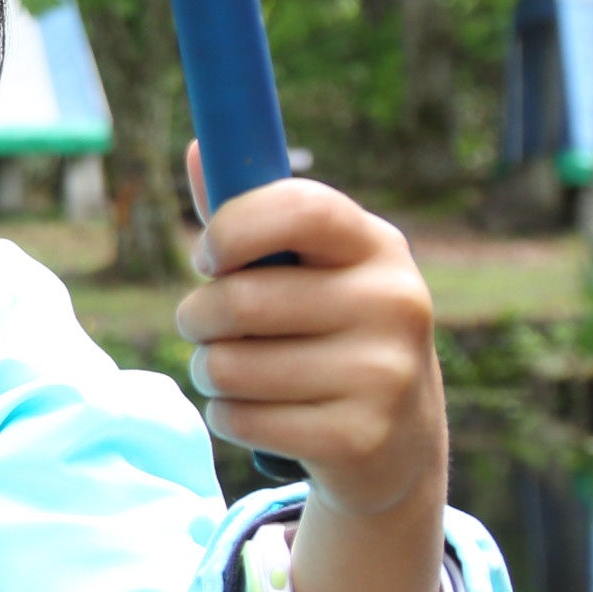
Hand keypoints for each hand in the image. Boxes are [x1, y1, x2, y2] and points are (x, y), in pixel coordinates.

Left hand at [175, 146, 450, 591]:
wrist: (396, 443)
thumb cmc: (328, 331)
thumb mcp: (307, 268)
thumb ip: (250, 216)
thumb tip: (201, 149)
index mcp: (377, 245)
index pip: (300, 208)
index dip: (232, 226)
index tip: (207, 257)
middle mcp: (394, 303)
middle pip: (239, 300)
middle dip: (196, 317)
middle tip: (205, 327)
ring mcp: (384, 375)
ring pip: (228, 366)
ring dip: (208, 371)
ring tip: (237, 372)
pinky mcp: (359, 439)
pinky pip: (239, 419)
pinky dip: (228, 417)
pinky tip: (264, 415)